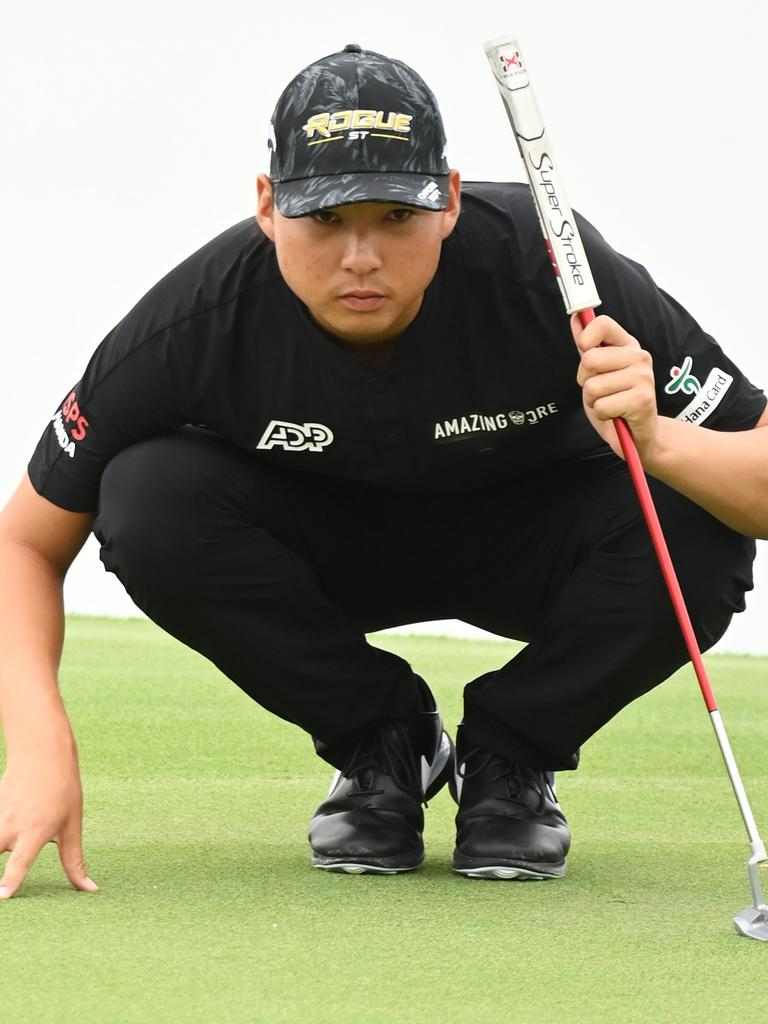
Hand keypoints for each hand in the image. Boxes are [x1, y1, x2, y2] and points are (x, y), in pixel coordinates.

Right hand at [0, 737, 97, 899]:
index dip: (10, 880)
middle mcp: (12, 827)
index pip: (20, 862)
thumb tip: (90, 890)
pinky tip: (2, 838)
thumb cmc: (63, 791)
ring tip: (5, 846)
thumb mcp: (72, 826)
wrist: (42, 755)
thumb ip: (74, 861)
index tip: (2, 897)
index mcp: (36, 832)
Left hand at [571, 313, 659, 461]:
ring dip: (594, 401)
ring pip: (593, 386)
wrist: (639, 434)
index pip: (603, 324)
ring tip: (609, 403)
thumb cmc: (616, 401)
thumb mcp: (597, 372)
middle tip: (600, 390)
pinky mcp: (642, 400)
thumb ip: (588, 346)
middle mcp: (639, 357)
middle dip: (585, 381)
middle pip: (590, 360)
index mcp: (628, 345)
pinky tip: (616, 414)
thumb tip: (576, 318)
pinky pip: (601, 406)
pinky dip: (602, 414)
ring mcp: (643, 377)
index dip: (585, 337)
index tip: (584, 350)